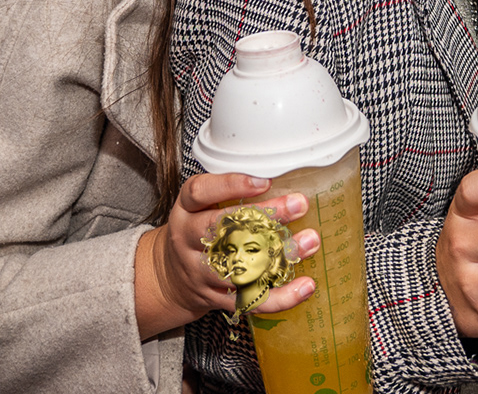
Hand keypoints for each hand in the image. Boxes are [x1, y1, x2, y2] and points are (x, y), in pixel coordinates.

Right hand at [134, 172, 320, 338]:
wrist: (168, 279)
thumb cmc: (194, 233)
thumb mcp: (198, 207)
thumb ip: (227, 194)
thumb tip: (281, 178)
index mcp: (185, 210)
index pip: (199, 192)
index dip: (231, 185)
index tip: (265, 181)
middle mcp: (187, 239)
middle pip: (223, 227)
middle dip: (264, 215)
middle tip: (298, 204)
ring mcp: (198, 272)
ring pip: (238, 265)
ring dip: (278, 255)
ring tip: (309, 242)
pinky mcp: (214, 298)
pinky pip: (249, 299)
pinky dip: (280, 297)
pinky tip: (305, 286)